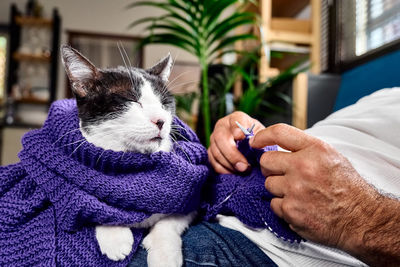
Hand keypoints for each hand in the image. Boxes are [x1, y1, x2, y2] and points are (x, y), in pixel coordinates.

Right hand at [208, 112, 263, 173]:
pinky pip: (213, 162)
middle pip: (221, 138)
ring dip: (229, 164)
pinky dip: (223, 170)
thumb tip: (252, 143)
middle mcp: (222, 126)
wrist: (249, 145)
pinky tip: (234, 173)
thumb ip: (259, 137)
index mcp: (236, 118)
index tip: (240, 136)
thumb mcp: (261, 135)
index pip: (235, 120)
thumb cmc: (256, 138)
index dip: (236, 128)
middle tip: (244, 166)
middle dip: (232, 154)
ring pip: (216, 152)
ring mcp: (214, 139)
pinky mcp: (211, 152)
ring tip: (243, 171)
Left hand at [250, 123, 382, 252]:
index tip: (255, 142)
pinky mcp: (290, 210)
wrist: (360, 218)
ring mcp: (295, 189)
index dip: (262, 136)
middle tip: (284, 174)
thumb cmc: (346, 186)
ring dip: (278, 189)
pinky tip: (300, 206)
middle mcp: (303, 166)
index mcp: (315, 149)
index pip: (279, 132)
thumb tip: (277, 144)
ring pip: (268, 184)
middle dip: (271, 167)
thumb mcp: (330, 156)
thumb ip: (304, 148)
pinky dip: (283, 207)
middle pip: (266, 161)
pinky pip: (273, 204)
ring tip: (298, 193)